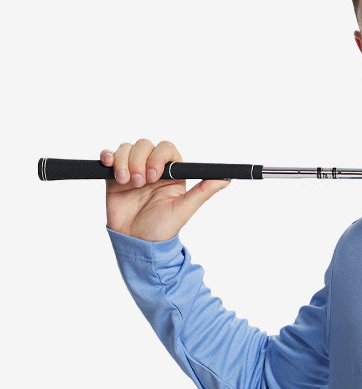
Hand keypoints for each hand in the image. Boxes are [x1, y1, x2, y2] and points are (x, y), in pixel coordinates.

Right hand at [102, 138, 229, 241]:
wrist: (137, 243)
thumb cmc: (162, 229)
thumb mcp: (184, 210)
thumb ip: (203, 191)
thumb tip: (226, 178)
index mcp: (171, 173)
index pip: (166, 149)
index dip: (159, 156)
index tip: (155, 174)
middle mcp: (152, 168)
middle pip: (144, 145)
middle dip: (140, 160)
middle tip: (140, 183)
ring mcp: (132, 171)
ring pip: (126, 149)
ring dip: (124, 161)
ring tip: (126, 183)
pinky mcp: (114, 176)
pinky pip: (109, 156)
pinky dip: (108, 157)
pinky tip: (110, 167)